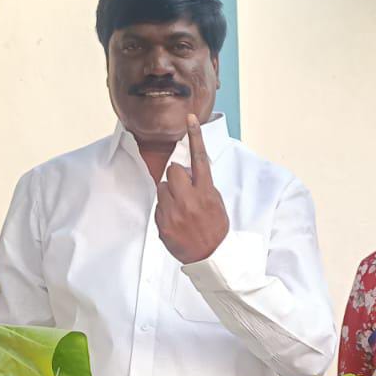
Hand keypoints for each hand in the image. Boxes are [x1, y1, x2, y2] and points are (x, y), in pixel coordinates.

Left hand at [155, 114, 229, 263]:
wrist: (211, 256)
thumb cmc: (215, 227)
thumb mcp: (216, 202)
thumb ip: (203, 185)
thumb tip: (189, 171)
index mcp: (206, 192)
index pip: (199, 159)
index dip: (195, 137)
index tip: (190, 118)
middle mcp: (189, 200)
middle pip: (172, 171)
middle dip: (176, 177)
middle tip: (184, 191)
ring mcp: (174, 212)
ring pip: (162, 188)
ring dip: (169, 194)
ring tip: (180, 209)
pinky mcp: (163, 224)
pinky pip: (158, 207)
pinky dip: (165, 211)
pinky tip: (176, 222)